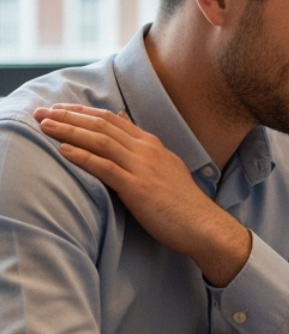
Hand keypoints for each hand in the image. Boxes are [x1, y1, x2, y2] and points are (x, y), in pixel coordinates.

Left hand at [34, 104, 251, 285]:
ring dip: (69, 131)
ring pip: (101, 142)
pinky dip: (83, 157)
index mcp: (152, 144)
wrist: (202, 224)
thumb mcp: (164, 166)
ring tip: (44, 126)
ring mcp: (143, 168)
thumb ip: (142, 147)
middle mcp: (147, 150)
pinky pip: (106, 168)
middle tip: (41, 112)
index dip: (83, 112)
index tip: (58, 109)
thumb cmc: (181, 201)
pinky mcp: (138, 188)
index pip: (112, 119)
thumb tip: (123, 122)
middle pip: (102, 126)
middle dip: (69, 116)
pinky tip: (64, 150)